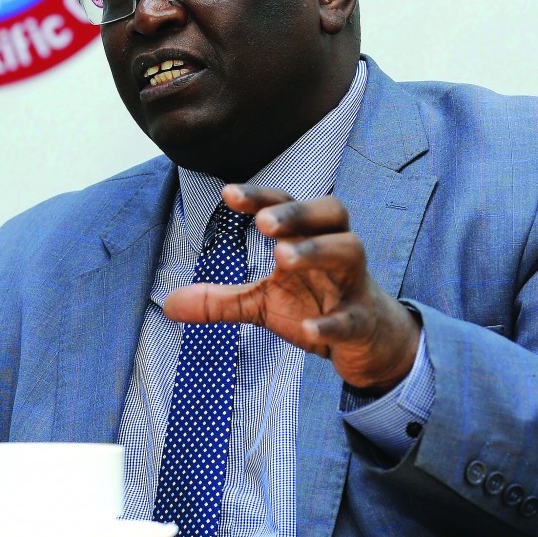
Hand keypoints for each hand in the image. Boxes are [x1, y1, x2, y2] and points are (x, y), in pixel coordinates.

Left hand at [163, 183, 421, 391]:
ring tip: (282, 257)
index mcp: (308, 238)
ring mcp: (354, 284)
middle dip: (297, 212)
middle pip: (331, 212)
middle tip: (262, 221)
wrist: (369, 342)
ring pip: (350, 251)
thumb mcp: (262, 303)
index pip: (287, 204)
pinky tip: (307, 329)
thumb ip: (219, 301)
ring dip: (317, 250)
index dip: (261, 196)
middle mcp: (336, 251)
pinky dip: (331, 322)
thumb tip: (168, 305)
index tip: (228, 194)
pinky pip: (353, 317)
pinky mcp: (364, 321)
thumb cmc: (314, 305)